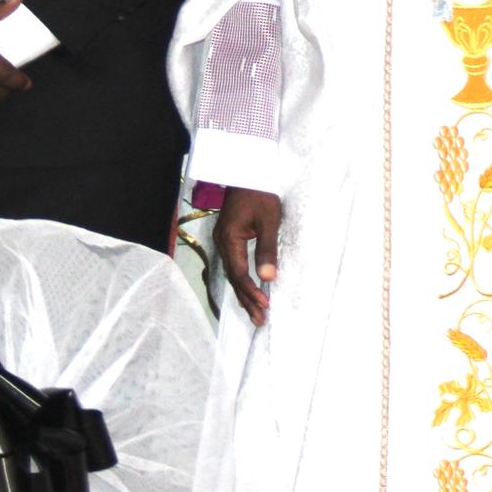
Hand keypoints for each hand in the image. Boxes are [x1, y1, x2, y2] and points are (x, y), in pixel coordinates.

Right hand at [215, 187, 283, 325]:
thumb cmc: (261, 193)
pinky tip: (248, 290)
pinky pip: (233, 265)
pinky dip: (241, 281)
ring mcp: (223, 241)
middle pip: (233, 278)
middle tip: (259, 320)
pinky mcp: (229, 238)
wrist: (248, 170)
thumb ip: (267, 249)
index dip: (252, 291)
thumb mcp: (269, 220)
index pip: (239, 274)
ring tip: (255, 313)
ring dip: (243, 293)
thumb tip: (268, 278)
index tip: (265, 305)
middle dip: (246, 300)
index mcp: (229, 240)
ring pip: (232, 274)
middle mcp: (222, 243)